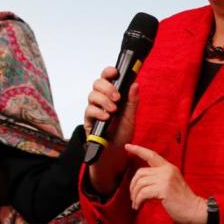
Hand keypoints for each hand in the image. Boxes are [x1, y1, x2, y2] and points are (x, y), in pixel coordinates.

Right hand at [84, 67, 139, 193]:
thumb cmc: (122, 133)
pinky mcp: (88, 119)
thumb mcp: (131, 117)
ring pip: (92, 95)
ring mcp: (94, 109)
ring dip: (104, 100)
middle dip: (107, 88)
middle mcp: (102, 99)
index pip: (107, 78)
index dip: (109, 72)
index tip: (115, 73)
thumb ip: (132, 101)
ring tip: (113, 110)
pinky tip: (107, 118)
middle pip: (97, 83)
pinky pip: (89, 110)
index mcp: (112, 95)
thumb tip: (135, 84)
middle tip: (117, 97)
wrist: (115, 151)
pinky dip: (99, 112)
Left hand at [126, 144, 206, 223]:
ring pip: (140, 184)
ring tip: (136, 204)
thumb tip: (139, 181)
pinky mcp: (164, 189)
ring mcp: (166, 179)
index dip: (138, 150)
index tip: (127, 146)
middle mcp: (167, 170)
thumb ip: (158, 178)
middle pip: (140, 173)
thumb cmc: (182, 201)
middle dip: (133, 186)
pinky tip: (138, 206)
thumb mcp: (171, 184)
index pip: (151, 155)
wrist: (195, 211)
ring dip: (135, 196)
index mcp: (169, 168)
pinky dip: (138, 201)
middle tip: (133, 197)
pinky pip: (143, 193)